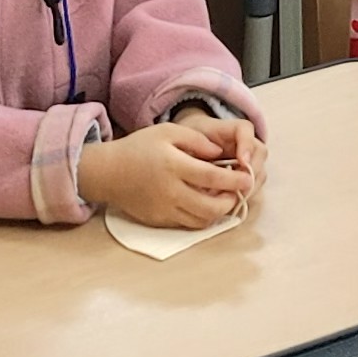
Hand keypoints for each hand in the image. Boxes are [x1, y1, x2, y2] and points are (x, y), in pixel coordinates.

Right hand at [79, 118, 253, 232]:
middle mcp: (170, 192)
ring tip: (224, 197)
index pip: (213, 177)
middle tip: (238, 190)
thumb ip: (196, 140)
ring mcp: (164, 210)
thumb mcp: (168, 132)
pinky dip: (201, 217)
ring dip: (218, 211)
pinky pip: (187, 224)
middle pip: (211, 206)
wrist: (109, 173)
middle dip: (230, 200)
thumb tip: (219, 152)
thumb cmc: (139, 148)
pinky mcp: (159, 221)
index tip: (249, 177)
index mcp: (174, 166)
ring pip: (201, 220)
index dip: (235, 179)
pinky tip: (205, 204)